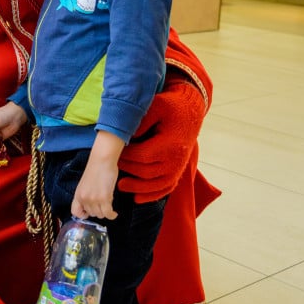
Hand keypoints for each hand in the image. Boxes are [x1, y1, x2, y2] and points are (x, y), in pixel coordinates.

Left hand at [71, 131, 122, 219]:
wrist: (102, 160)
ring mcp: (93, 199)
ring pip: (100, 215)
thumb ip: (87, 195)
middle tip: (104, 203)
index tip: (89, 213)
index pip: (75, 212)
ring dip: (106, 212)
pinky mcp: (104, 198)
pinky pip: (108, 213)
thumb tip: (93, 207)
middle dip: (98, 210)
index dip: (83, 215)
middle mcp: (84, 198)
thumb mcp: (85, 184)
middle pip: (92, 214)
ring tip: (109, 204)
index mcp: (78, 194)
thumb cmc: (96, 169)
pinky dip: (112, 215)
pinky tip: (114, 213)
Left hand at [118, 77, 205, 202]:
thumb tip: (125, 135)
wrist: (191, 112)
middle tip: (113, 166)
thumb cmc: (171, 108)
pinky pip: (165, 189)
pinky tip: (137, 197)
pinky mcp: (178, 172)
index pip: (143, 156)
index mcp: (169, 143)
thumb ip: (141, 121)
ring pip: (155, 185)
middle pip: (147, 172)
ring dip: (137, 188)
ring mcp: (178, 168)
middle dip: (128, 170)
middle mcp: (175, 159)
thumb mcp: (156, 106)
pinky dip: (152, 195)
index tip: (117, 152)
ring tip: (121, 186)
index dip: (127, 156)